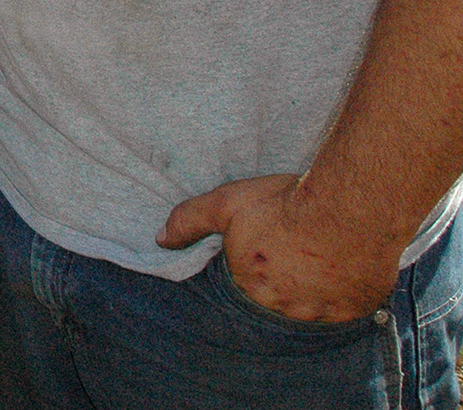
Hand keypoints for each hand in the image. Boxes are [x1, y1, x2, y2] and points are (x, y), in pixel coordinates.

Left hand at [159, 174, 401, 322]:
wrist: (349, 206)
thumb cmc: (285, 204)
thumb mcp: (227, 203)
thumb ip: (190, 221)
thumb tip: (161, 239)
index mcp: (251, 288)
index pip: (243, 292)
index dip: (252, 273)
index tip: (262, 257)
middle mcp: (285, 309)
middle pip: (276, 303)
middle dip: (279, 285)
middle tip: (289, 258)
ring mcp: (322, 313)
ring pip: (310, 311)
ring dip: (308, 293)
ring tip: (313, 264)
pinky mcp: (355, 310)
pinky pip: (343, 313)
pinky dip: (339, 298)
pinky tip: (339, 274)